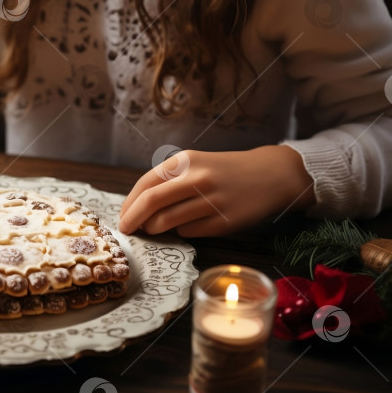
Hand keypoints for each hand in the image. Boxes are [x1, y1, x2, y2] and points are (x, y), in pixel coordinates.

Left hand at [118, 146, 315, 237]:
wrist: (269, 175)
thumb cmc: (224, 171)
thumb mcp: (195, 164)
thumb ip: (168, 181)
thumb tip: (135, 208)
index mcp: (186, 161)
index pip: (145, 185)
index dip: (129, 204)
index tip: (121, 218)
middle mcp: (197, 178)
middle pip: (151, 203)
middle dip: (133, 220)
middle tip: (126, 230)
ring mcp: (211, 200)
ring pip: (167, 221)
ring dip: (154, 229)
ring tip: (154, 229)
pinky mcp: (223, 221)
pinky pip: (189, 232)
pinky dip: (181, 232)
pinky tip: (188, 225)